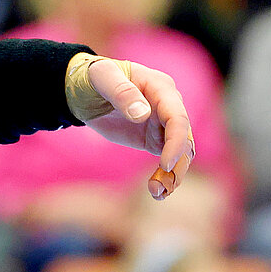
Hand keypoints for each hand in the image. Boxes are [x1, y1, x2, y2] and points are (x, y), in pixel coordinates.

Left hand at [65, 54, 194, 199]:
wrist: (85, 90)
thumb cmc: (95, 78)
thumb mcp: (103, 78)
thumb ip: (122, 92)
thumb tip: (142, 114)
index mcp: (161, 88)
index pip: (177, 117)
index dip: (175, 142)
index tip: (165, 165)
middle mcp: (169, 106)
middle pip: (185, 138)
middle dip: (177, 164)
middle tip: (157, 187)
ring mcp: (164, 123)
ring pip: (182, 153)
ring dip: (174, 175)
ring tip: (157, 193)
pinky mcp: (155, 139)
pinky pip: (169, 160)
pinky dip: (166, 177)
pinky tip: (157, 192)